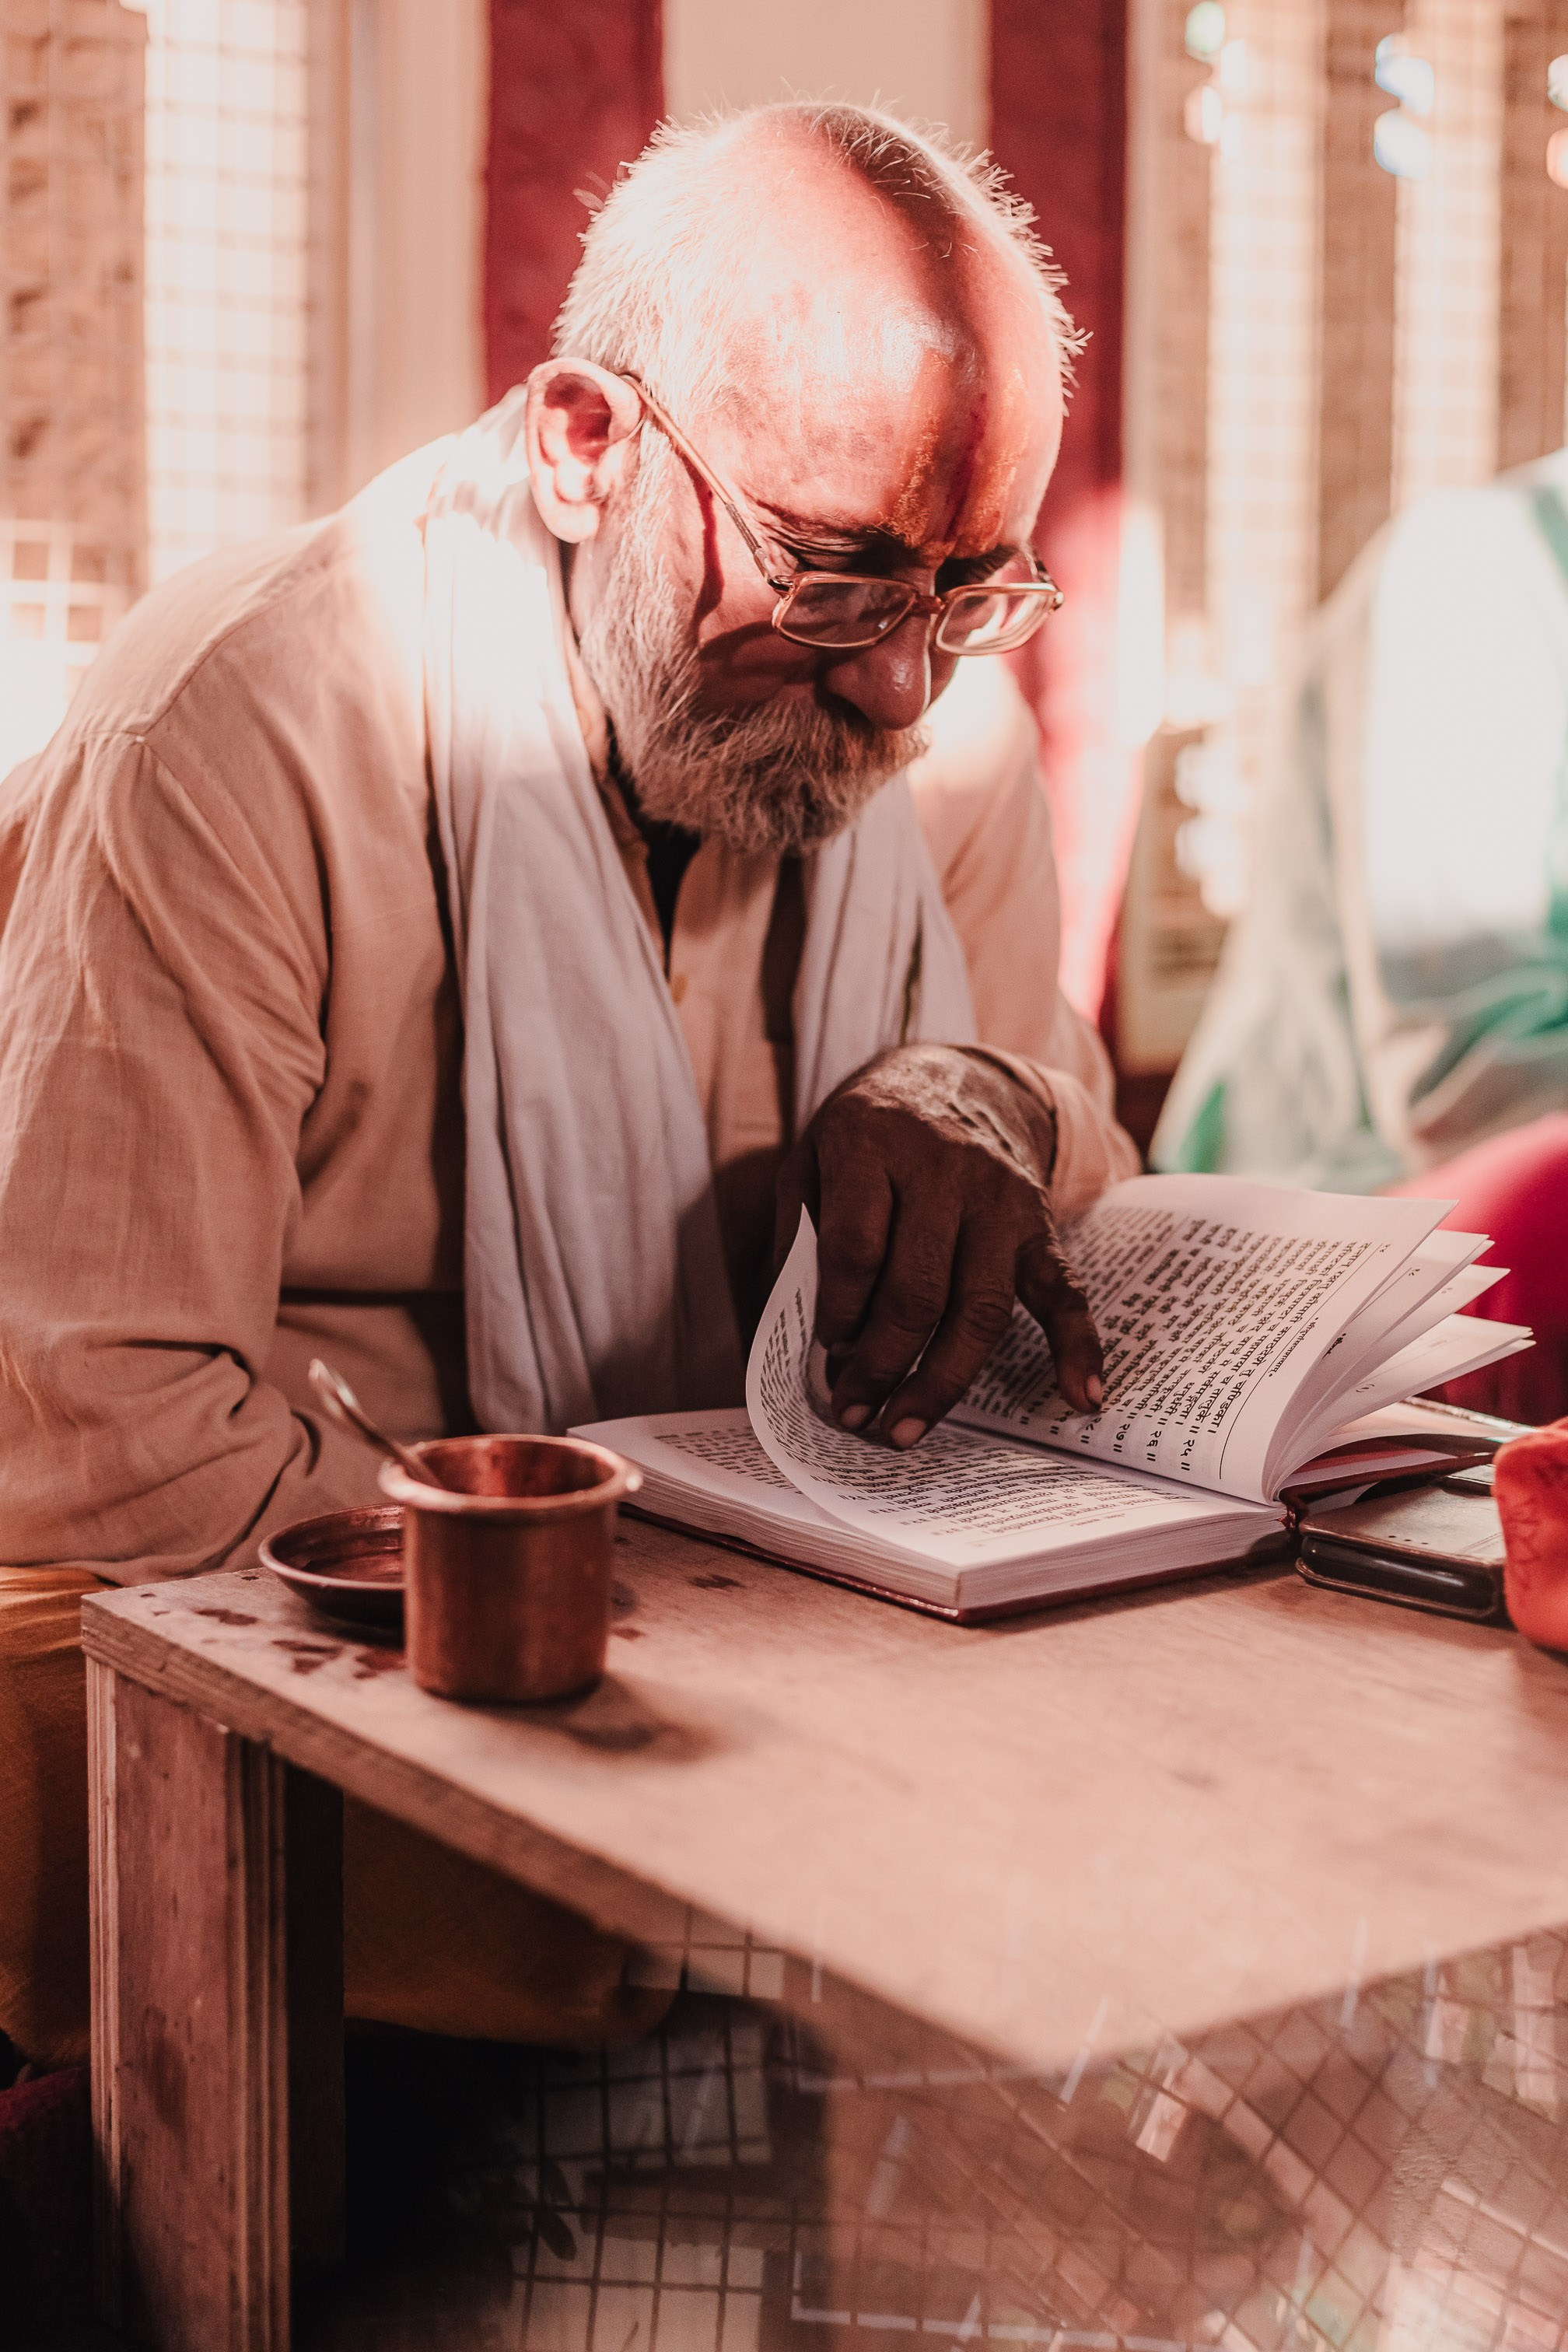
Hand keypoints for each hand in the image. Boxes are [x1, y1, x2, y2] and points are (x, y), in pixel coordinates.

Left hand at [774, 1045, 1104, 1445]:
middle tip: (853, 1413)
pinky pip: (1062, 1288)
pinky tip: (1082, 1395)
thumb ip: (796, 1233)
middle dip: (881, 1364)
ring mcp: (999, 1198)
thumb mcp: (812, 1158)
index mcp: (873, 1144)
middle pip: (917, 1291)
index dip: (837, 1314)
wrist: (956, 1078)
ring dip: (941, 1380)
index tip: (823, 1352)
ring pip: (979, 1307)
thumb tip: (783, 1334)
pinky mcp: (1038, 1222)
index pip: (856, 1250)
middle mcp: (944, 1169)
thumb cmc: (870, 1136)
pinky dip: (1078, 1344)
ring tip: (904, 1430)